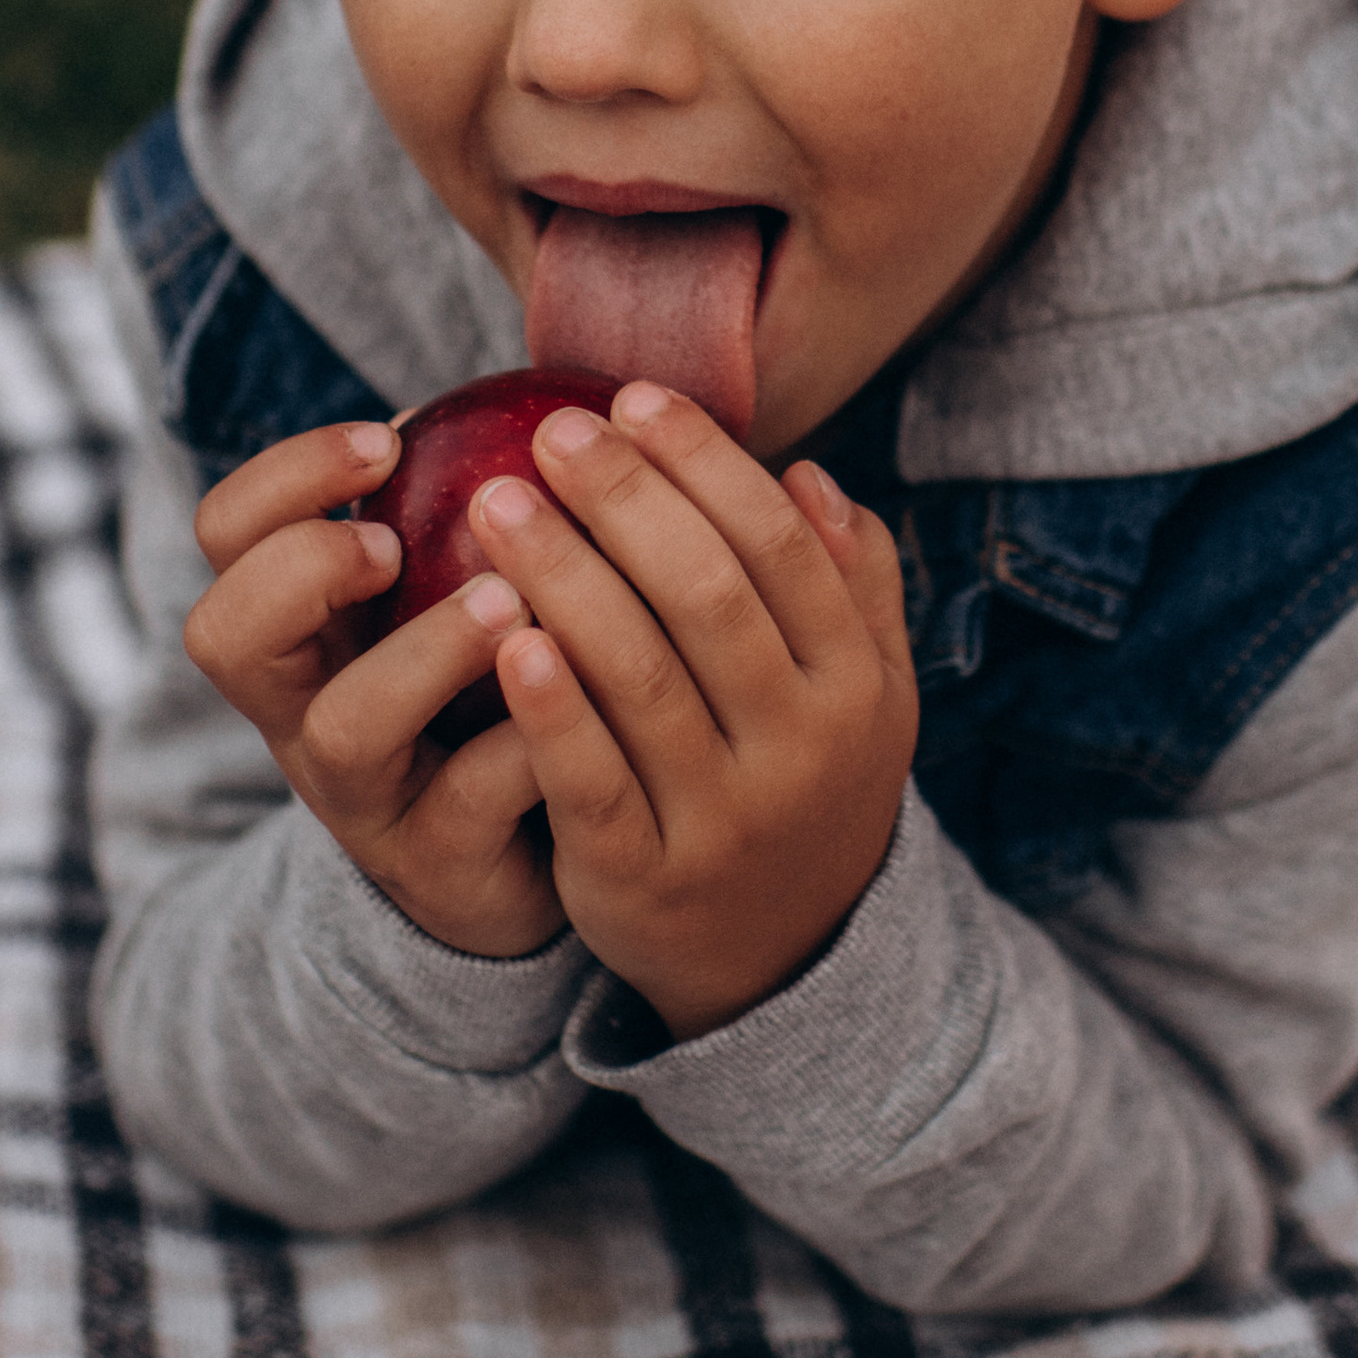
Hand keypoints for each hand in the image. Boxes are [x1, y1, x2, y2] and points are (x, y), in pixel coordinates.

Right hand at [184, 420, 566, 960]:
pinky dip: (526, 739)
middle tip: (392, 539)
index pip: (227, 535)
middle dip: (303, 566)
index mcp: (303, 629)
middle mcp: (306, 712)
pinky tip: (593, 696)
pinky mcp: (441, 866)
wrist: (536, 865)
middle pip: (226, 634)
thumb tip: (517, 396)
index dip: (283, 478)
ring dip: (424, 652)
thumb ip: (467, 502)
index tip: (386, 439)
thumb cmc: (496, 692)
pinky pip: (470, 803)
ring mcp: (367, 798)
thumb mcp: (455, 590)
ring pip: (344, 729)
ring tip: (505, 601)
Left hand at [470, 383, 916, 1038]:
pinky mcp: (641, 878)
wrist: (784, 960)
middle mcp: (800, 748)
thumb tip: (808, 474)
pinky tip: (504, 633)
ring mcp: (723, 819)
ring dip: (565, 577)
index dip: (704, 463)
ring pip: (640, 678)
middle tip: (549, 431)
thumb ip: (852, 585)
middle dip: (624, 501)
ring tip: (495, 504)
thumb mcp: (863, 693)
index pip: (780, 545)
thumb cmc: (804, 781)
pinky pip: (589, 779)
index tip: (631, 398)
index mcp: (855, 683)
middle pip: (707, 597)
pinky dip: (550, 705)